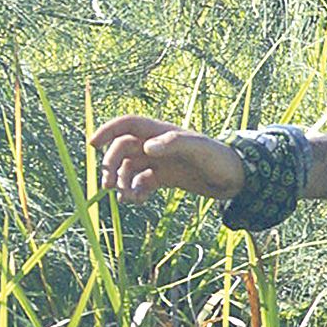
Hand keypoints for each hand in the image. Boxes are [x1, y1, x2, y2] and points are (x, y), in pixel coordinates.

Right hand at [93, 114, 244, 203]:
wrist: (235, 178)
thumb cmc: (219, 158)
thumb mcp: (198, 149)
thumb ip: (173, 144)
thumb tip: (147, 146)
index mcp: (161, 133)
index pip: (127, 125)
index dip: (108, 131)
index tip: (91, 144)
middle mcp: (156, 145)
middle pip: (122, 149)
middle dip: (111, 165)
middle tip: (108, 186)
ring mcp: (159, 162)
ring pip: (129, 169)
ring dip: (122, 183)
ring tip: (128, 199)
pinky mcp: (164, 178)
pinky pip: (140, 183)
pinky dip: (134, 192)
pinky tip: (138, 201)